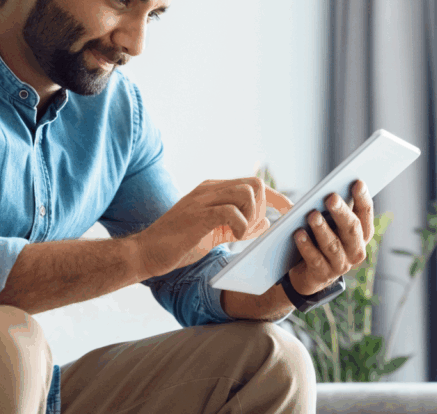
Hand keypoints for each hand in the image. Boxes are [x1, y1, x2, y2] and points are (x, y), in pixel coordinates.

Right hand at [129, 177, 292, 278]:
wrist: (146, 252)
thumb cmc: (179, 245)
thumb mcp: (216, 233)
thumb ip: (239, 226)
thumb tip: (267, 221)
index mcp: (214, 191)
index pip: (253, 183)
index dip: (276, 196)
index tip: (290, 211)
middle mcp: (210, 189)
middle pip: (255, 184)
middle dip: (263, 207)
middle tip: (251, 230)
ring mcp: (203, 199)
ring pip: (246, 192)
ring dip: (252, 216)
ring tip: (239, 234)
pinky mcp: (198, 215)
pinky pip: (231, 210)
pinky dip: (240, 225)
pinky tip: (232, 237)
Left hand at [287, 179, 373, 295]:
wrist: (310, 273)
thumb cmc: (322, 239)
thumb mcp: (332, 224)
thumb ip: (335, 210)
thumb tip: (329, 191)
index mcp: (362, 234)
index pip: (365, 213)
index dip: (363, 198)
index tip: (357, 182)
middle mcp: (356, 251)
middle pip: (351, 229)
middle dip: (341, 212)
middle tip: (331, 197)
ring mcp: (341, 265)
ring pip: (333, 246)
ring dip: (322, 229)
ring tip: (312, 215)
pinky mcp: (323, 275)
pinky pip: (315, 259)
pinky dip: (306, 246)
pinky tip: (298, 234)